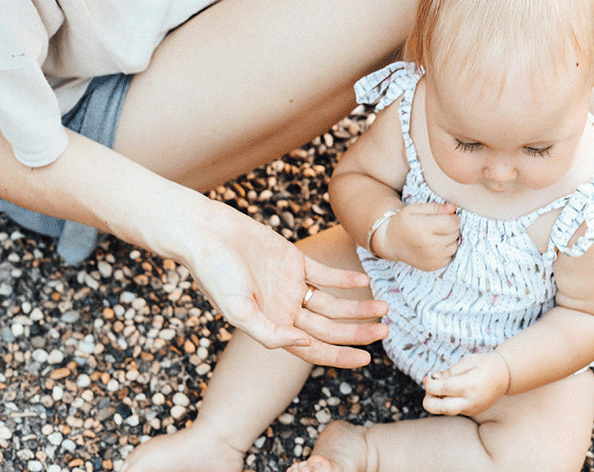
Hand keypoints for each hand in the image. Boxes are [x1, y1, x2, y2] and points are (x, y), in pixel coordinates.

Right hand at [184, 200, 388, 366]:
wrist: (208, 233)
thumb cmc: (215, 273)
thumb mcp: (237, 310)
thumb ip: (269, 333)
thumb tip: (304, 345)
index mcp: (272, 326)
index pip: (313, 349)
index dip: (340, 356)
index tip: (366, 360)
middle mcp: (285, 310)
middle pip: (330, 328)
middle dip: (357, 332)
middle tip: (385, 331)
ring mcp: (291, 285)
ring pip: (332, 302)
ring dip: (357, 306)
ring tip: (383, 308)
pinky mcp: (294, 260)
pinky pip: (325, 273)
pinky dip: (344, 277)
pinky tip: (363, 280)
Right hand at [375, 202, 459, 270]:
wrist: (391, 243)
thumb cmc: (403, 223)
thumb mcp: (415, 209)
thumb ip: (435, 207)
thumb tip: (453, 207)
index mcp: (424, 228)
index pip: (453, 223)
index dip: (453, 217)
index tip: (446, 216)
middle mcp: (430, 246)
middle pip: (455, 233)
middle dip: (450, 227)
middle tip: (437, 225)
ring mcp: (432, 259)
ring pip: (455, 246)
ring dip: (449, 239)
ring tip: (435, 235)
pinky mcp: (434, 267)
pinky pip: (450, 256)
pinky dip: (445, 250)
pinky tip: (434, 246)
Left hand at [423, 351, 510, 416]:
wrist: (505, 376)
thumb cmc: (485, 364)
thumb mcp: (467, 361)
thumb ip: (449, 372)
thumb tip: (432, 378)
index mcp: (468, 385)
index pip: (440, 389)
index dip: (429, 384)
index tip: (427, 377)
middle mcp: (469, 401)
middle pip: (440, 408)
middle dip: (428, 400)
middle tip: (429, 387)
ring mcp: (471, 409)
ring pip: (446, 411)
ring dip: (436, 402)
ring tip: (439, 388)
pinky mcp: (471, 412)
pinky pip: (454, 410)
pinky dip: (446, 402)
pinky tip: (449, 391)